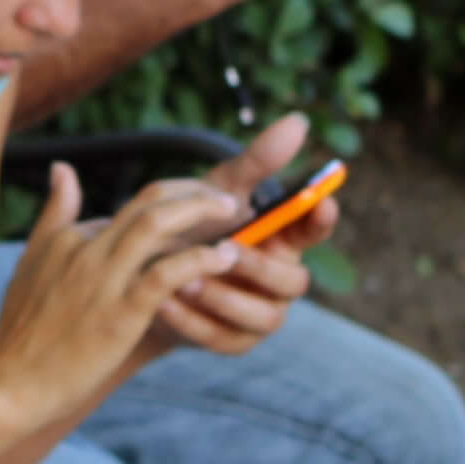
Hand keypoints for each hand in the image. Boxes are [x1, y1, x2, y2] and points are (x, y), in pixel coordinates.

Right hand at [0, 165, 246, 438]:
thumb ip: (54, 214)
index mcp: (69, 236)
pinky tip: (223, 258)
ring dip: (201, 213)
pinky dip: (199, 260)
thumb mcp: (33, 261)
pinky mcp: (119, 313)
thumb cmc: (22, 331)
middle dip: (194, 194)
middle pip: (149, 202)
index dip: (173, 208)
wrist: (11, 383)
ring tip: (235, 216)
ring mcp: (102, 280)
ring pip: (157, 226)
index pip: (131, 208)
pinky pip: (166, 274)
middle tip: (229, 200)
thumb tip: (62, 168)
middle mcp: (86, 249)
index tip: (202, 215)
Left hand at [154, 113, 327, 360]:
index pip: (314, 230)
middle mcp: (279, 280)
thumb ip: (256, 162)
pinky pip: (223, 338)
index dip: (320, 219)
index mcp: (282, 240)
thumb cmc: (192, 226)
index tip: (321, 202)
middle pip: (293, 283)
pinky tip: (164, 301)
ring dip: (223, 296)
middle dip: (260, 267)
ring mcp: (259, 315)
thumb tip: (298, 122)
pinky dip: (192, 321)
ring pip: (263, 318)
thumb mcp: (216, 191)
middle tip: (226, 249)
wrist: (143, 273)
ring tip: (184, 279)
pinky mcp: (232, 341)